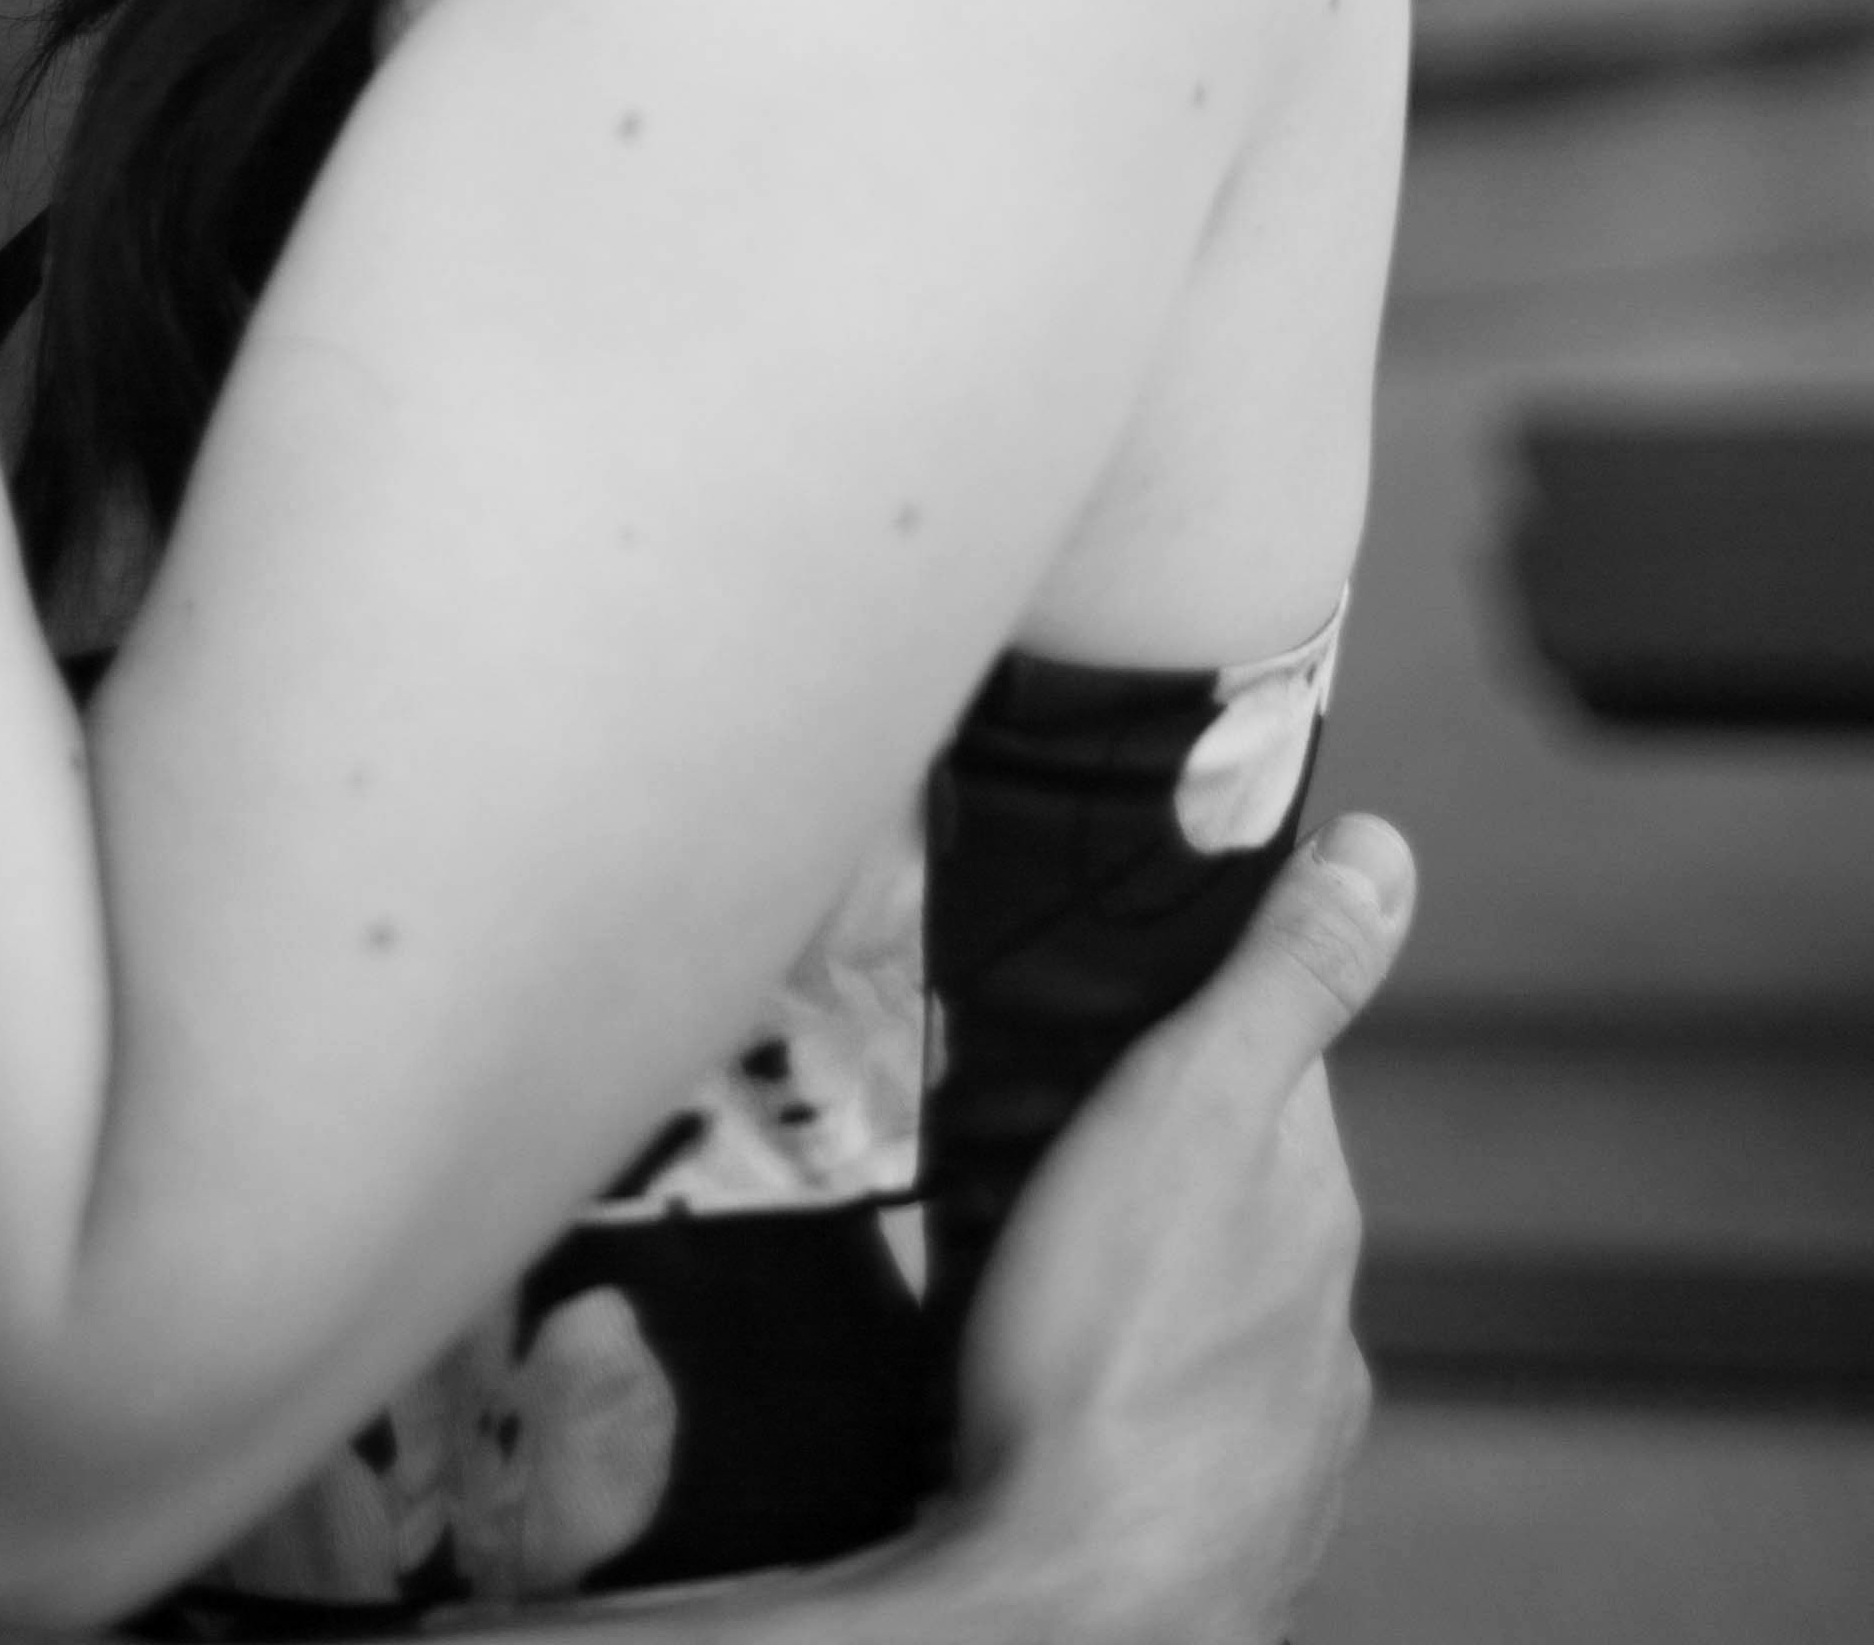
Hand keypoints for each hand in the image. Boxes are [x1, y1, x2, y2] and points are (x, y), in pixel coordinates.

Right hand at [944, 813, 1413, 1644]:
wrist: (1065, 1601)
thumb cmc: (1106, 1350)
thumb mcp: (1187, 1108)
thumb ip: (1286, 982)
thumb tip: (1388, 847)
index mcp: (1313, 1208)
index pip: (1270, 1067)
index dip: (1187, 1026)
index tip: (1102, 1013)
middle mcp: (1322, 1327)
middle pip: (1237, 1194)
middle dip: (1153, 1165)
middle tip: (1032, 1144)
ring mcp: (1280, 1442)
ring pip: (1208, 1314)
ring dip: (1139, 1285)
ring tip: (1028, 1273)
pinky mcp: (1223, 1528)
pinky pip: (1173, 1421)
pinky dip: (1125, 1392)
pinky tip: (1052, 1391)